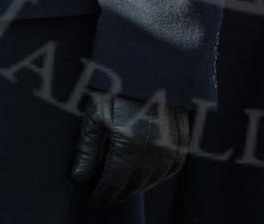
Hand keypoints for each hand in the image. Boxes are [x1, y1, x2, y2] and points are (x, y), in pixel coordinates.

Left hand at [69, 92, 192, 208]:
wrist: (151, 63)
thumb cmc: (118, 85)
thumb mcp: (96, 112)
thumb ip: (88, 149)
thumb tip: (80, 178)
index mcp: (128, 144)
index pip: (113, 184)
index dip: (102, 196)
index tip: (94, 199)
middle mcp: (152, 149)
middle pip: (133, 185)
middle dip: (118, 193)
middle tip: (106, 194)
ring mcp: (171, 144)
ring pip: (154, 179)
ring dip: (138, 186)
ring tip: (124, 186)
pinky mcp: (183, 136)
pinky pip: (173, 167)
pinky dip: (160, 175)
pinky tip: (148, 174)